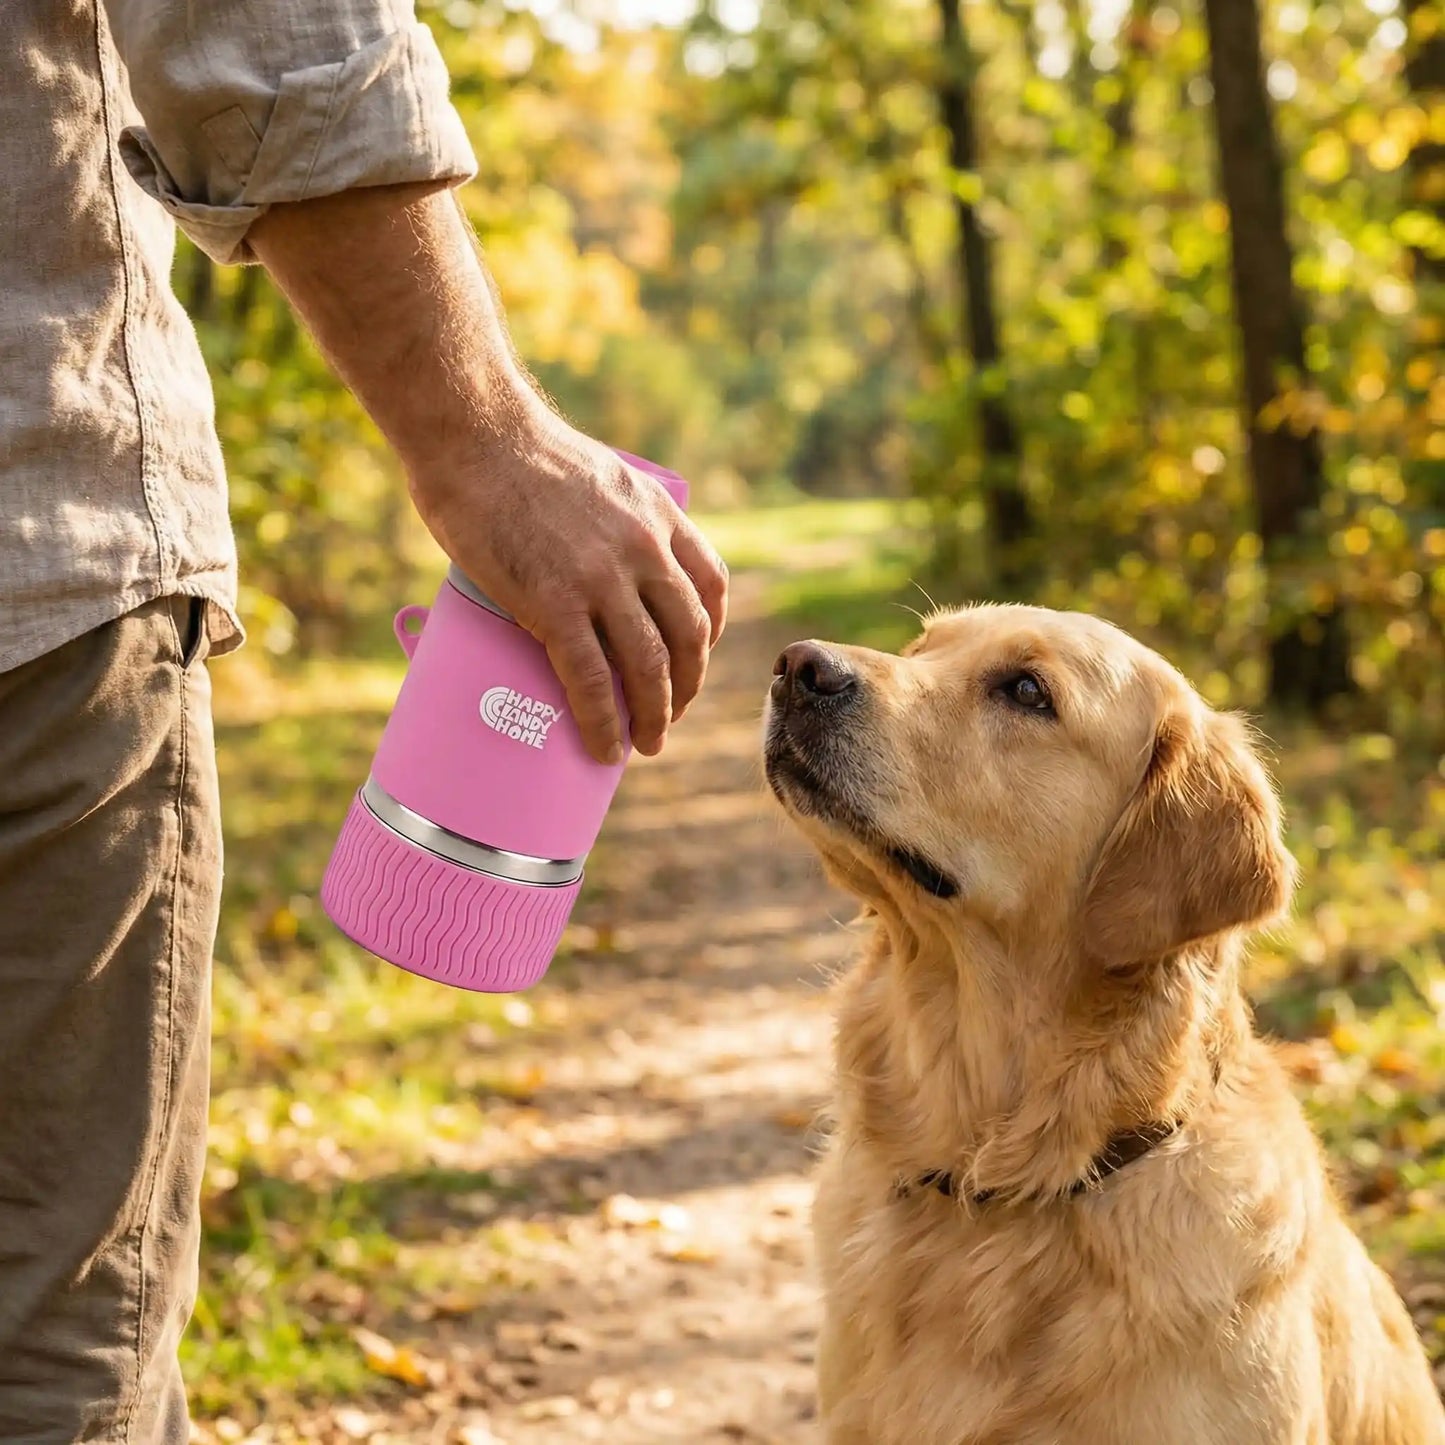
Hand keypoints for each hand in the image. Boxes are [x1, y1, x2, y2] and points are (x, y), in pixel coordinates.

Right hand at [408, 391, 727, 763]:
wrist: (471, 433)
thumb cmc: (511, 450)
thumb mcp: (593, 476)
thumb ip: (604, 519)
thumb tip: (581, 560)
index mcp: (657, 514)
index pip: (709, 586)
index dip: (709, 635)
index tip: (694, 661)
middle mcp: (644, 549)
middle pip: (688, 636)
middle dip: (686, 687)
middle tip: (670, 716)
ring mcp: (603, 579)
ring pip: (649, 666)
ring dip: (655, 716)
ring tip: (647, 745)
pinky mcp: (555, 603)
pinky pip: (592, 680)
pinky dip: (604, 723)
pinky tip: (605, 749)